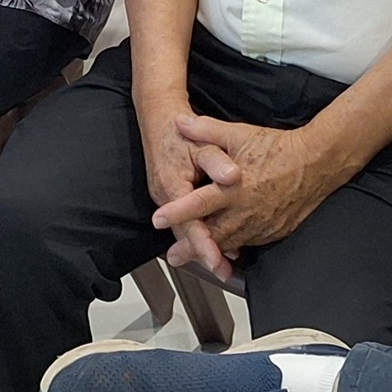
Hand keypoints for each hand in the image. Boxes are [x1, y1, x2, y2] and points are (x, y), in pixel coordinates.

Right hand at [135, 96, 226, 279]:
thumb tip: (232, 177)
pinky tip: (214, 241)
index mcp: (171, 185)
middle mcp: (164, 196)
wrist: (158, 118)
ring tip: (222, 265)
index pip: (189, 223)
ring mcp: (165, 198)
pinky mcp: (170, 196)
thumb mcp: (202, 143)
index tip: (217, 261)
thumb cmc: (179, 131)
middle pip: (184, 232)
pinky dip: (198, 233)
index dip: (204, 244)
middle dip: (203, 254)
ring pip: (183, 228)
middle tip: (224, 273)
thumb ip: (217, 162)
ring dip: (201, 246)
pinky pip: (183, 220)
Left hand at [150, 112, 347, 261]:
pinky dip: (236, 246)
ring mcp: (261, 224)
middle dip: (190, 247)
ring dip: (212, 251)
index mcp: (233, 188)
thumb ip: (205, 130)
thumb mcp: (238, 134)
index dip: (177, 213)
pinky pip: (250, 242)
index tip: (158, 220)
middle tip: (173, 255)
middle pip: (212, 234)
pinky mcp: (274, 231)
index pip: (198, 203)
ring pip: (231, 243)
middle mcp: (245, 210)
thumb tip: (178, 122)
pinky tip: (226, 248)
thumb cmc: (277, 147)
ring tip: (196, 258)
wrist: (316, 162)